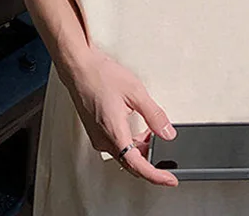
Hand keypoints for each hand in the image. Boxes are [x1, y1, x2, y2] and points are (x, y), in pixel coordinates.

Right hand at [67, 47, 178, 186]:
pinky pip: (116, 145)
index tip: (169, 179)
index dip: (156, 175)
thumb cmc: (101, 76)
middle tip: (165, 153)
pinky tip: (138, 129)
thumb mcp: (136, 92)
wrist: (79, 68)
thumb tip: (167, 132)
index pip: (137, 165)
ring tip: (152, 133)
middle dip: (150, 160)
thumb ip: (154, 115)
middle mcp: (103, 140)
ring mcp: (98, 136)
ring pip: (123, 154)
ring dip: (140, 149)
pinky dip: (130, 142)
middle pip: (130, 162)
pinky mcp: (96, 131)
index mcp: (114, 133)